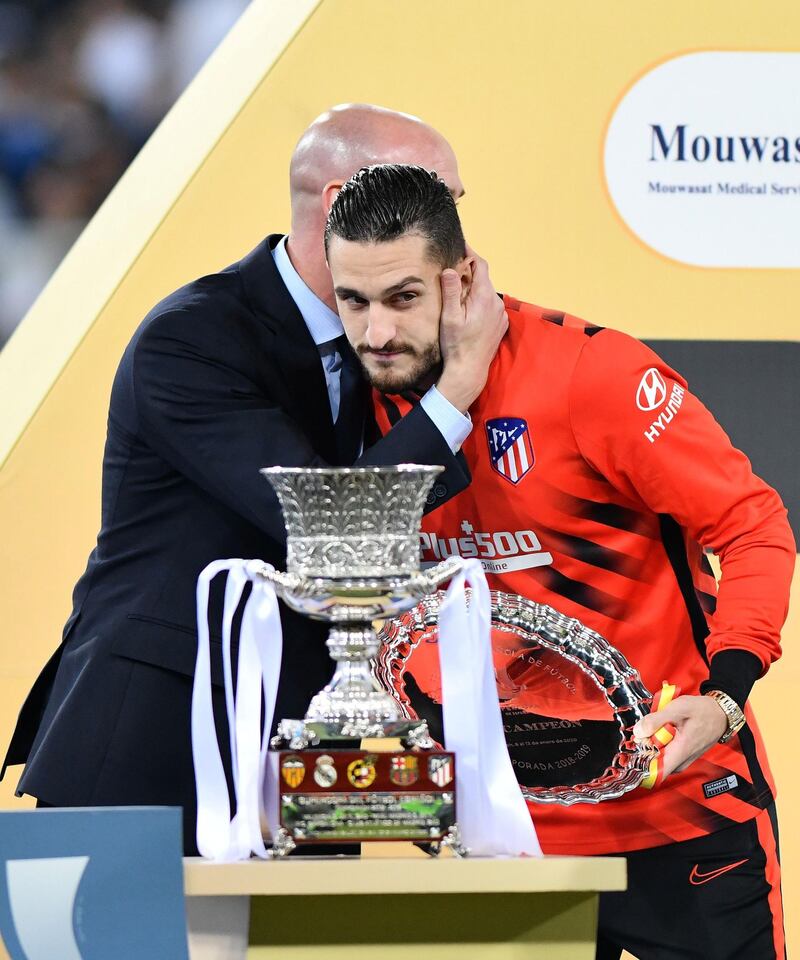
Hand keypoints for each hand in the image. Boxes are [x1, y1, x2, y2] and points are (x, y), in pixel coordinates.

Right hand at [435, 247, 507, 411]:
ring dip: (475, 289)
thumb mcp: (449, 317)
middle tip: (453, 270)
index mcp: (483, 297)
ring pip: (487, 292)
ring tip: (459, 292)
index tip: (461, 245)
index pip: (481, 265)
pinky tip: (468, 310)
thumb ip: (451, 291)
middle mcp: (496, 303)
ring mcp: (501, 314)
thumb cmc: (457, 345)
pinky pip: (491, 305)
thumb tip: (451, 269)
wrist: (469, 370)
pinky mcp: (501, 324)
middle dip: (470, 272)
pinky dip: (481, 302)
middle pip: (484, 278)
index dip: (471, 252)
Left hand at [632, 695, 728, 778]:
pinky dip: (659, 742)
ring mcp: (681, 759)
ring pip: (657, 757)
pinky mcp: (681, 755)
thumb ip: (656, 720)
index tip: (633, 752)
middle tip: (647, 729)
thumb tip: (638, 732)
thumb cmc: (702, 711)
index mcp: (681, 752)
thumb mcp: (677, 708)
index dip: (640, 766)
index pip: (656, 774)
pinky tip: (663, 729)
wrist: (719, 714)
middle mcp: (681, 761)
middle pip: (652, 762)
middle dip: (644, 746)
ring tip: (658, 726)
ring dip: (651, 742)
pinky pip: (664, 753)